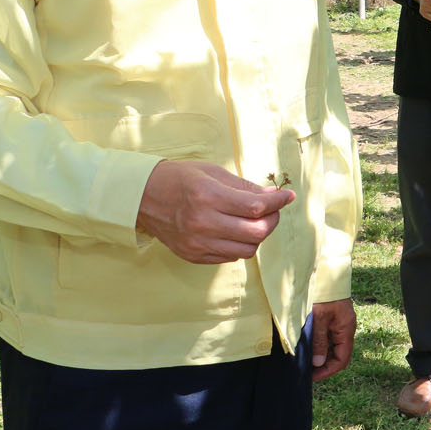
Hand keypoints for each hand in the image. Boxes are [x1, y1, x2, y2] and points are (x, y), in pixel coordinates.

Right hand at [136, 160, 294, 263]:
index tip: (287, 196)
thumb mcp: (213, 172)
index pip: (256, 207)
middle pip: (256, 232)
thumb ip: (243, 187)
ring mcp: (197, 243)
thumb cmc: (179, 178)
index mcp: (208, 196)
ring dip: (258, 236)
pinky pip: (230, 257)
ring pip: (246, 250)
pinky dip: (239, 245)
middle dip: (272, 220)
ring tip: (254, 221)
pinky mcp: (194, 256)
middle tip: (272, 210)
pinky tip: (235, 231)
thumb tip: (271, 196)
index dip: (278, 202)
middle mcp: (203, 223)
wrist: (142, 197)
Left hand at [310, 298, 355, 380]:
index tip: (312, 375)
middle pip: (338, 355)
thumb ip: (319, 340)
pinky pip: (328, 338)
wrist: (327, 272)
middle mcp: (346, 329)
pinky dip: (320, 345)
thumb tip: (319, 363)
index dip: (328, 370)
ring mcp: (340, 324)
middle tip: (306, 370)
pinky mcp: (333, 319)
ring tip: (305, 361)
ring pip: (333, 347)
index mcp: (346, 330)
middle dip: (323, 365)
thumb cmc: (324, 293)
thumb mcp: (319, 318)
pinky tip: (308, 347)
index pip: (342, 359)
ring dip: (321, 356)